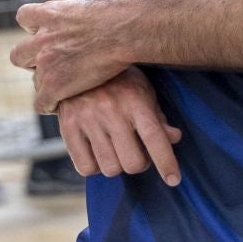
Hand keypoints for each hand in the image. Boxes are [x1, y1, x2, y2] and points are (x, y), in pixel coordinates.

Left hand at [11, 0, 132, 112]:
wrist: (122, 32)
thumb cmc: (115, 17)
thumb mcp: (88, 3)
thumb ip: (77, 8)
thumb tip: (86, 0)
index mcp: (48, 14)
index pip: (23, 17)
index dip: (33, 29)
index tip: (46, 35)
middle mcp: (41, 39)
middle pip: (18, 55)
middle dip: (31, 61)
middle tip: (51, 66)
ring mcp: (45, 63)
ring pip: (35, 81)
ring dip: (47, 84)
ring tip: (65, 88)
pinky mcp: (54, 85)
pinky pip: (41, 103)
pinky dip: (49, 106)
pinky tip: (61, 105)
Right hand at [55, 67, 182, 185]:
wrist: (75, 61)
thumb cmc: (117, 80)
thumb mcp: (142, 91)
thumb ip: (157, 117)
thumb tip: (174, 138)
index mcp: (134, 99)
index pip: (154, 136)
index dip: (166, 161)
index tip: (174, 179)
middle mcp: (110, 109)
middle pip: (132, 162)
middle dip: (139, 164)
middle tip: (137, 153)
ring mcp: (87, 119)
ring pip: (110, 168)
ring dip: (117, 166)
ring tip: (116, 150)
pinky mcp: (67, 127)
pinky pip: (85, 168)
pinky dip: (95, 167)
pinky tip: (97, 151)